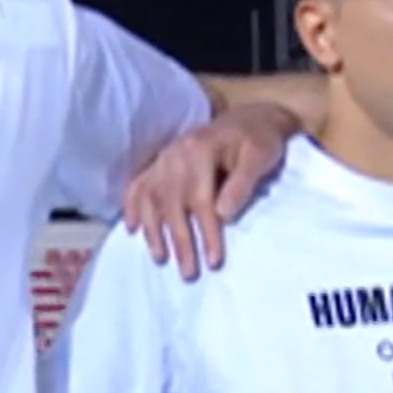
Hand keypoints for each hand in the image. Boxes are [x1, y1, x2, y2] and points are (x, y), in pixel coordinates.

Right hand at [120, 102, 297, 278]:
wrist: (249, 119)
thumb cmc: (259, 140)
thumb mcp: (260, 157)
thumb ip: (241, 184)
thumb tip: (222, 214)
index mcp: (199, 150)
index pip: (200, 200)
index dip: (207, 233)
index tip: (214, 261)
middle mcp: (174, 155)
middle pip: (173, 205)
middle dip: (180, 242)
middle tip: (189, 273)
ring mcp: (162, 159)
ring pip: (151, 200)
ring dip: (153, 232)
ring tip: (161, 259)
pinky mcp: (158, 164)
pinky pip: (137, 187)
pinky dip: (131, 208)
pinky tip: (131, 229)